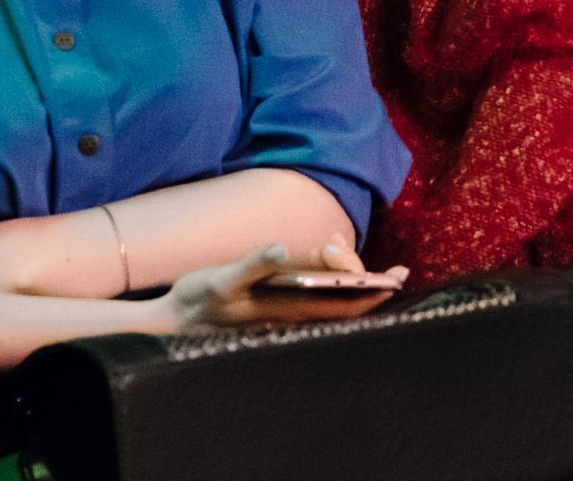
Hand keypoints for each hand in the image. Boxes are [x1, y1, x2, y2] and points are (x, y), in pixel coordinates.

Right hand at [165, 236, 408, 329]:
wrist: (175, 322)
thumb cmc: (199, 301)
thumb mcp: (221, 280)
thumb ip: (253, 265)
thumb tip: (282, 249)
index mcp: (289, 309)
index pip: (345, 305)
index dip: (374, 292)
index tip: (397, 275)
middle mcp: (294, 315)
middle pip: (346, 304)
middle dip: (368, 283)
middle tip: (375, 260)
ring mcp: (286, 313)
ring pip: (333, 303)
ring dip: (352, 283)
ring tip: (354, 257)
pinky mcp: (277, 308)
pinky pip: (317, 299)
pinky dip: (333, 284)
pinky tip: (331, 267)